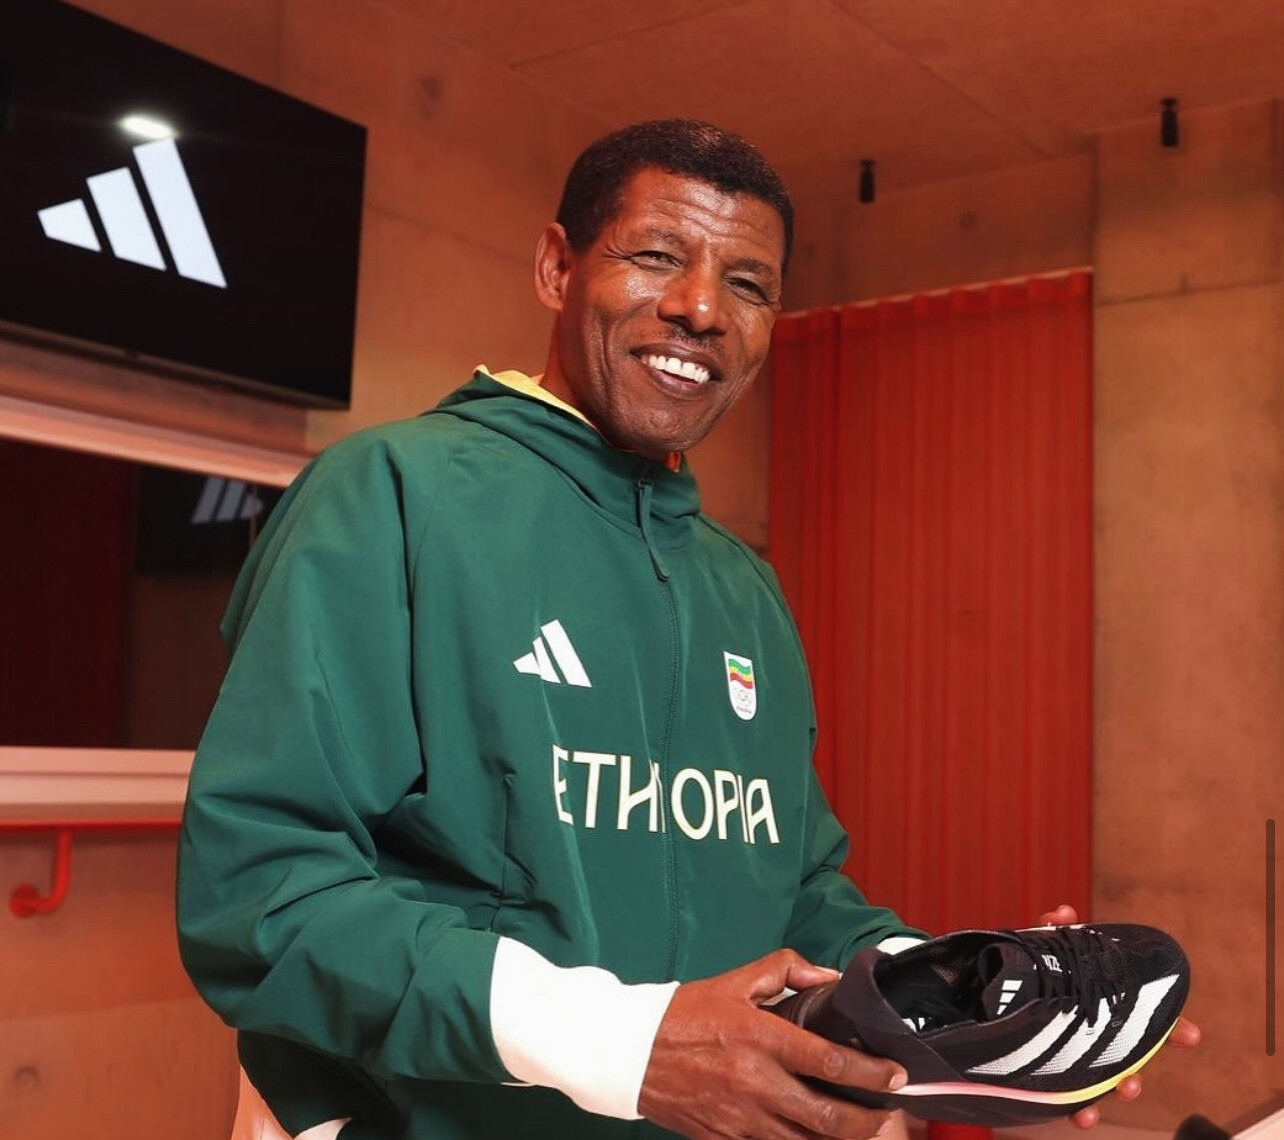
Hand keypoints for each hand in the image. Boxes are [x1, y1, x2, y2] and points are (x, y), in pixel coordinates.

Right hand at [639, 949, 906, 1139]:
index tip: (897, 1075)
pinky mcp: (726, 1139)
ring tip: (864, 1130)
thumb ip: (786, 970)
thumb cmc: (683, 1014)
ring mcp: (741, 1118)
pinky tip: (816, 1136)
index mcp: (760, 1038)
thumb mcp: (736, 981)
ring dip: (840, 1138)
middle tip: (890, 1113)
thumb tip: (828, 978)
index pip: (830, 1061)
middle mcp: (756, 1082)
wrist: (629, 1052)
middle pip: (828, 1116)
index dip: (872, 1073)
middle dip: (869, 1120)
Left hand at [1037, 905, 1201, 1128]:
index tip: (1192, 1036)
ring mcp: (1079, 1056)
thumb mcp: (1043, 950)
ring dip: (1113, 1092)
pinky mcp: (1056, 1075)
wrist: (995, 1000)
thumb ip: (1053, 932)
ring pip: (1106, 1082)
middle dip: (1136, 1071)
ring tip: (1113, 1097)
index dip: (1171, 1026)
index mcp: (1104, 1005)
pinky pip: (1071, 1098)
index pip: (1143, 1015)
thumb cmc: (1033, 975)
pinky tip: (1080, 1117)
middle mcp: (1098, 1034)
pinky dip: (1078, 1110)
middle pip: (1129, 1057)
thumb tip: (1064, 914)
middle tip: (1133, 1082)